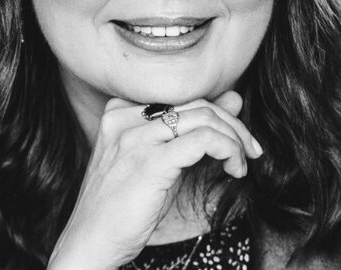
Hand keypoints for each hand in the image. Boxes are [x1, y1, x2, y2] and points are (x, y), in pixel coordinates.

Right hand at [47, 91, 262, 269]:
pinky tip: (233, 170)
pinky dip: (228, 150)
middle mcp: (125, 117)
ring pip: (204, 117)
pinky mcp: (150, 161)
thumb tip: (233, 98)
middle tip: (251, 150)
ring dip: (235, 139)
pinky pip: (203, 140)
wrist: (90, 243)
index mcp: (121, 112)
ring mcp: (135, 137)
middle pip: (197, 104)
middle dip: (233, 125)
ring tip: (241, 164)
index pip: (183, 97)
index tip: (238, 138)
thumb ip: (190, 130)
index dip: (218, 114)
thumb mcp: (159, 161)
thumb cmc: (122, 207)